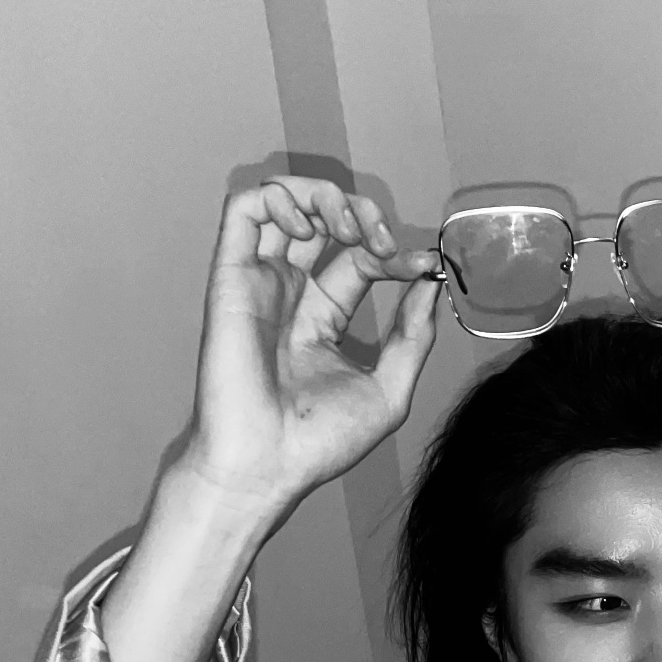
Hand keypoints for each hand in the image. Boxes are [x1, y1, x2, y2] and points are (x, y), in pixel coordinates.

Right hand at [174, 177, 442, 525]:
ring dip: (324, 197)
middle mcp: (289, 293)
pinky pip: (245, 207)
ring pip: (283, 200)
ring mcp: (259, 281)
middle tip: (386, 244)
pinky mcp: (231, 275)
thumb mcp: (389, 391)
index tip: (421, 267)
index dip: (394, 253)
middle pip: (324, 221)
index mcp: (322, 318)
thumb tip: (431, 284)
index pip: (360, 259)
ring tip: (349, 228)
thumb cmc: (319, 443)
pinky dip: (281, 197)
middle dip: (364, 215)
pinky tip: (310, 226)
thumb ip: (412, 337)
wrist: (267, 464)